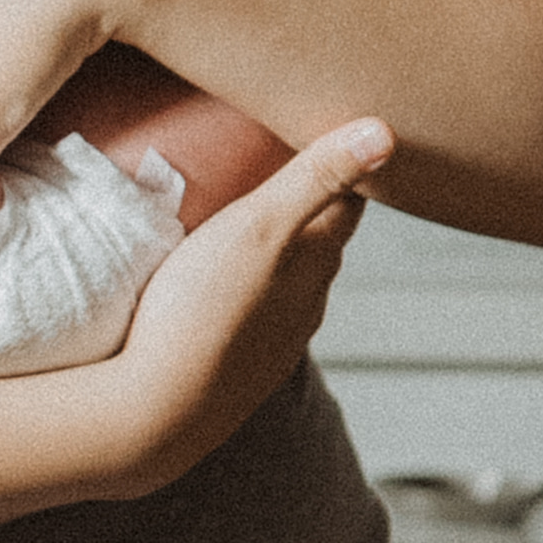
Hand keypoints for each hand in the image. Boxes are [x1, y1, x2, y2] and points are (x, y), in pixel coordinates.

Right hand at [85, 125, 388, 498]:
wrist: (155, 411)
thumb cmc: (201, 310)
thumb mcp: (258, 226)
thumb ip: (317, 177)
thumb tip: (387, 131)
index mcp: (316, 262)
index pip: (350, 202)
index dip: (347, 166)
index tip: (333, 133)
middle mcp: (307, 304)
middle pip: (321, 243)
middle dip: (312, 206)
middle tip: (287, 163)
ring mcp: (273, 341)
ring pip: (287, 284)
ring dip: (277, 254)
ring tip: (250, 222)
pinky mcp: (239, 366)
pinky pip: (251, 317)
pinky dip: (245, 293)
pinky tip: (218, 289)